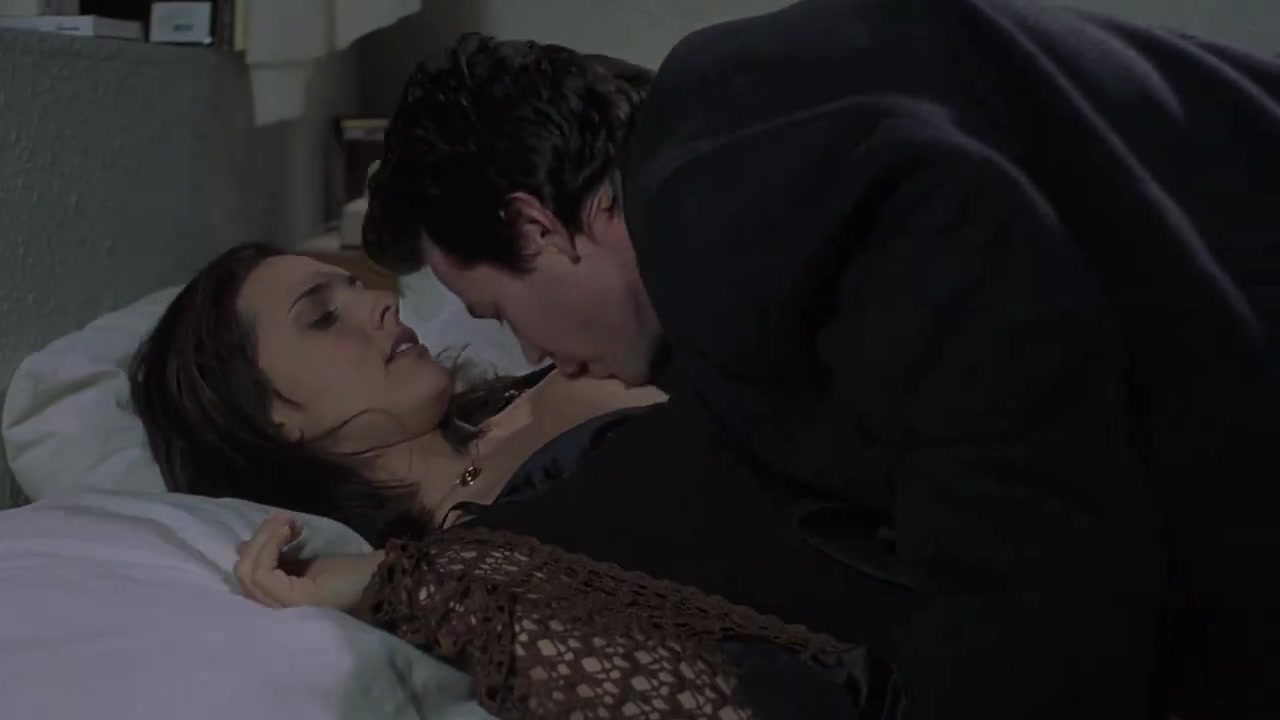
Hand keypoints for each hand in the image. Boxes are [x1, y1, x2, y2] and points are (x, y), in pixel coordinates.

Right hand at [234, 513, 383, 611]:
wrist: (382, 579)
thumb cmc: (350, 575)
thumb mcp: (305, 566)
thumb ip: (276, 561)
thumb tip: (241, 547)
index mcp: (280, 603)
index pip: (246, 579)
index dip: (254, 549)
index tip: (278, 526)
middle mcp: (278, 610)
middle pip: (243, 577)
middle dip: (258, 541)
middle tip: (280, 520)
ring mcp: (284, 608)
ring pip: (249, 575)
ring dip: (263, 540)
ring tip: (285, 523)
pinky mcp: (294, 601)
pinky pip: (264, 574)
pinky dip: (269, 547)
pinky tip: (286, 531)